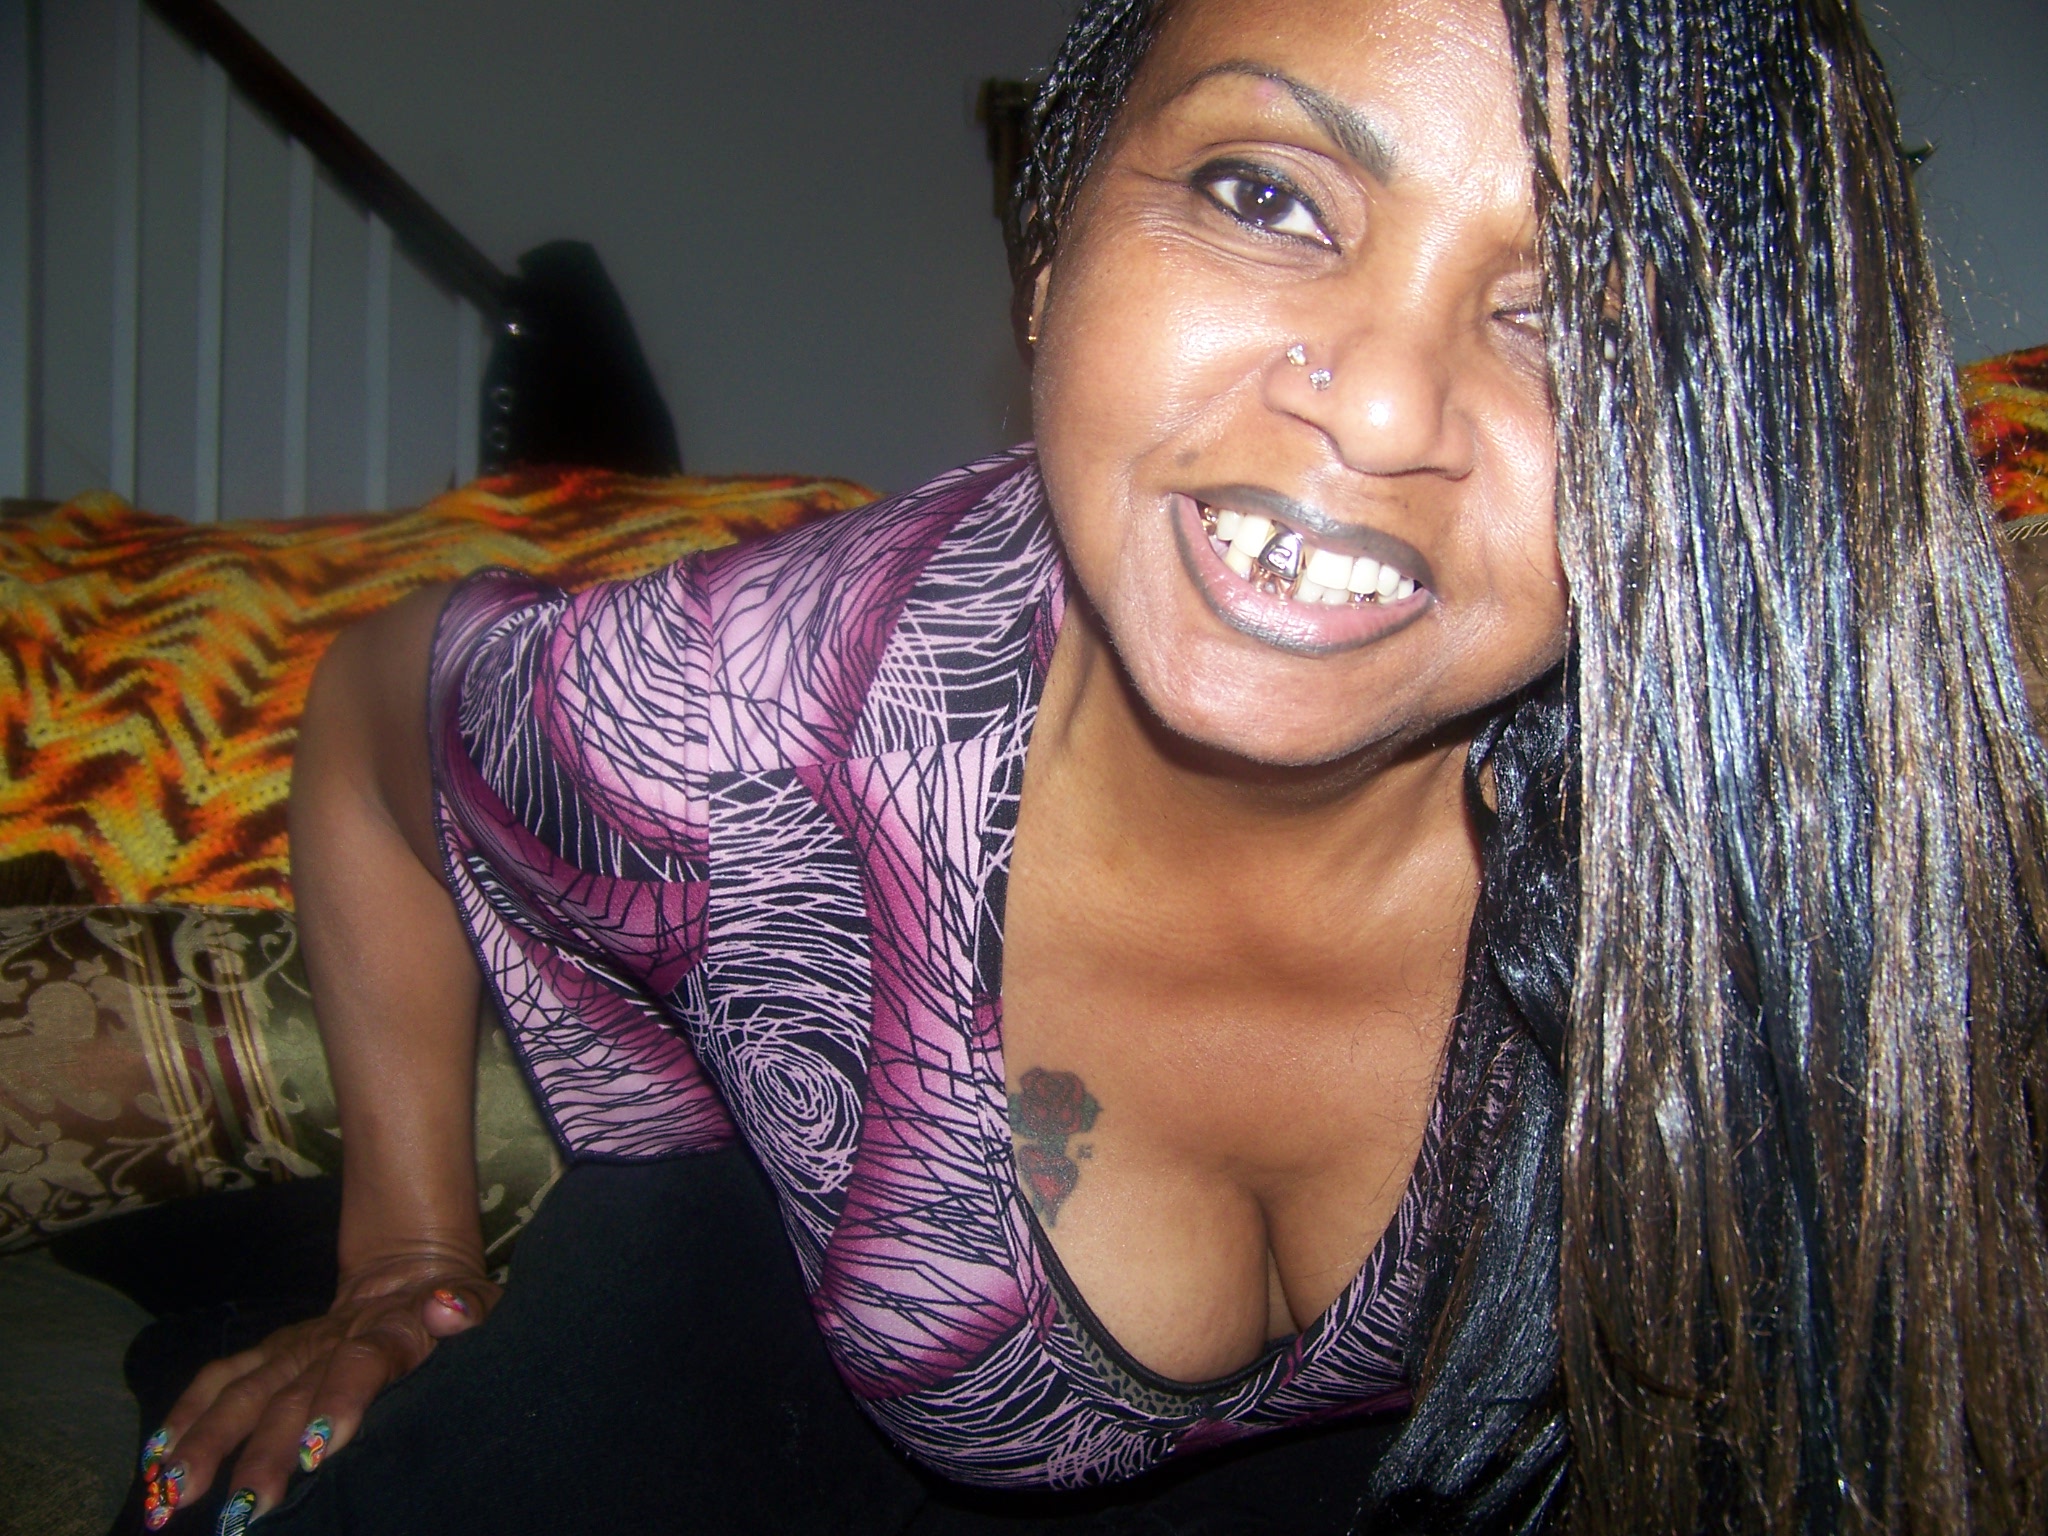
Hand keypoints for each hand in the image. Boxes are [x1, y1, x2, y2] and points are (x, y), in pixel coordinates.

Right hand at [137, 1251, 500, 1528]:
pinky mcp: (268, 1355)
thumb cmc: (452, 1305)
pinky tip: (155, 1464)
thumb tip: (447, 1307)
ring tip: (174, 1495)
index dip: (340, 1399)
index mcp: (390, 1331)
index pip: (363, 1362)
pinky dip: (184, 1418)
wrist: (408, 1268)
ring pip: (242, 1393)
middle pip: (290, 1394)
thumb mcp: (478, 1302)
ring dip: (206, 1443)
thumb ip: (466, 1309)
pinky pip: (219, 1381)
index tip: (319, 1448)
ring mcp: (293, 1348)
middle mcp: (330, 1340)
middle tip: (245, 1509)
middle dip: (264, 1452)